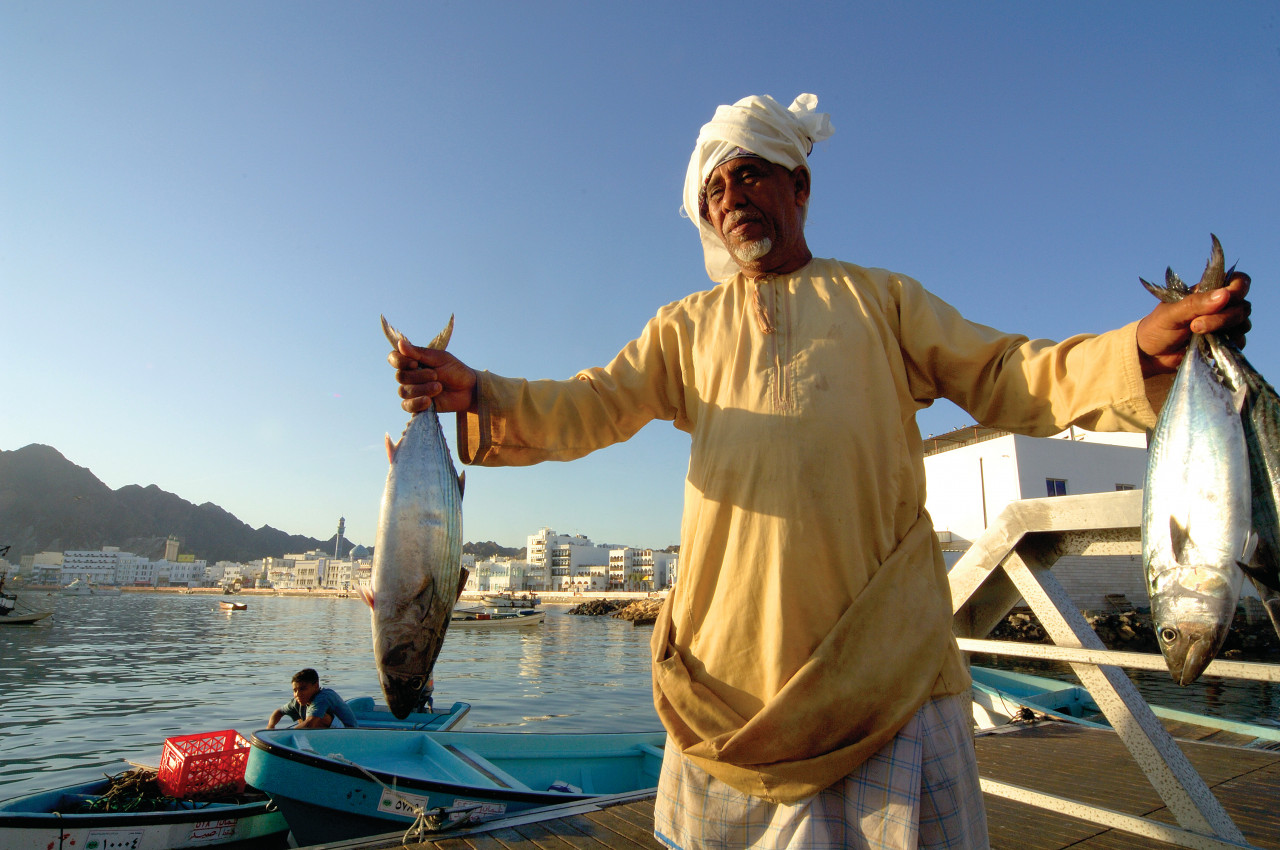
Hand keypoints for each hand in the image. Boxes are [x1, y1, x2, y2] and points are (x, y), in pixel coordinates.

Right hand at [388, 339, 478, 413]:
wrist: (468, 389)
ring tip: (439, 387)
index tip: (415, 363)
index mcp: (412, 361)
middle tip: (436, 375)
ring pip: (404, 391)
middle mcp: (409, 376)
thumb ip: (419, 353)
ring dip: (422, 389)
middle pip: (400, 376)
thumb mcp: (439, 358)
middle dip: (418, 376)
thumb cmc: (455, 370)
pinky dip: (417, 403)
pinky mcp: (417, 405)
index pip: (393, 358)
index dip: (400, 361)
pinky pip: (407, 406)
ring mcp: (412, 391)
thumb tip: (400, 343)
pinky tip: (429, 401)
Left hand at [1136, 270, 1251, 375]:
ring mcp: (1224, 325)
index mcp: (1208, 292)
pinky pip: (1239, 342)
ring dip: (1224, 331)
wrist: (1150, 355)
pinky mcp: (1223, 342)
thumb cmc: (1157, 328)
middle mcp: (1220, 306)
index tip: (1226, 298)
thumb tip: (1225, 294)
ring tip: (1197, 335)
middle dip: (1223, 317)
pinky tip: (1207, 346)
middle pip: (1242, 306)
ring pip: (1243, 324)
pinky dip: (1227, 344)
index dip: (1238, 288)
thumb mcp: (1171, 314)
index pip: (1237, 282)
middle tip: (1195, 325)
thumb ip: (1195, 304)